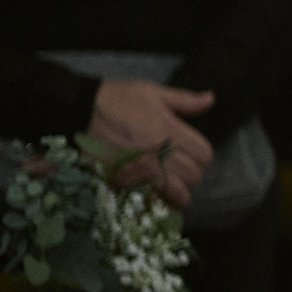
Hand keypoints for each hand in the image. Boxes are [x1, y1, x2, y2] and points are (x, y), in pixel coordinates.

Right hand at [90, 79, 214, 207]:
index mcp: (171, 131)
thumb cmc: (119, 99)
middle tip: (183, 168)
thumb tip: (211, 99)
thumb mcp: (154, 92)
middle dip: (192, 173)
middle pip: (193, 176)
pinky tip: (156, 195)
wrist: (80, 111)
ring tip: (173, 185)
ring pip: (176, 192)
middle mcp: (160, 153)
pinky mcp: (122, 181)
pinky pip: (149, 198)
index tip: (194, 153)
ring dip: (178, 190)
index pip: (204, 154)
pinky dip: (156, 199)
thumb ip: (185, 101)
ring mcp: (141, 170)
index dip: (202, 155)